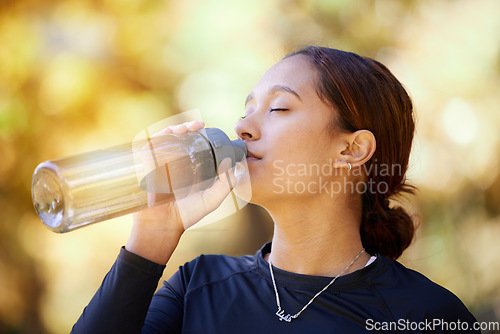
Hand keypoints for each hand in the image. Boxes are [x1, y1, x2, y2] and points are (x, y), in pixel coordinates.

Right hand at [126, 121, 236, 264]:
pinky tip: (172, 133)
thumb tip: (230, 162)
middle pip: (182, 138)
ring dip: (177, 128)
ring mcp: (161, 163)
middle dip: (190, 128)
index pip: (196, 146)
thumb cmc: (187, 214)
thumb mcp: (212, 199)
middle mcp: (175, 163)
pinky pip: (152, 144)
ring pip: (168, 138)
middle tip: (200, 126)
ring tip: (188, 128)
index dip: (204, 137)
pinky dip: (161, 135)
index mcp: (190, 169)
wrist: (163, 225)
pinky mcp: (148, 164)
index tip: (213, 132)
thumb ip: (226, 184)